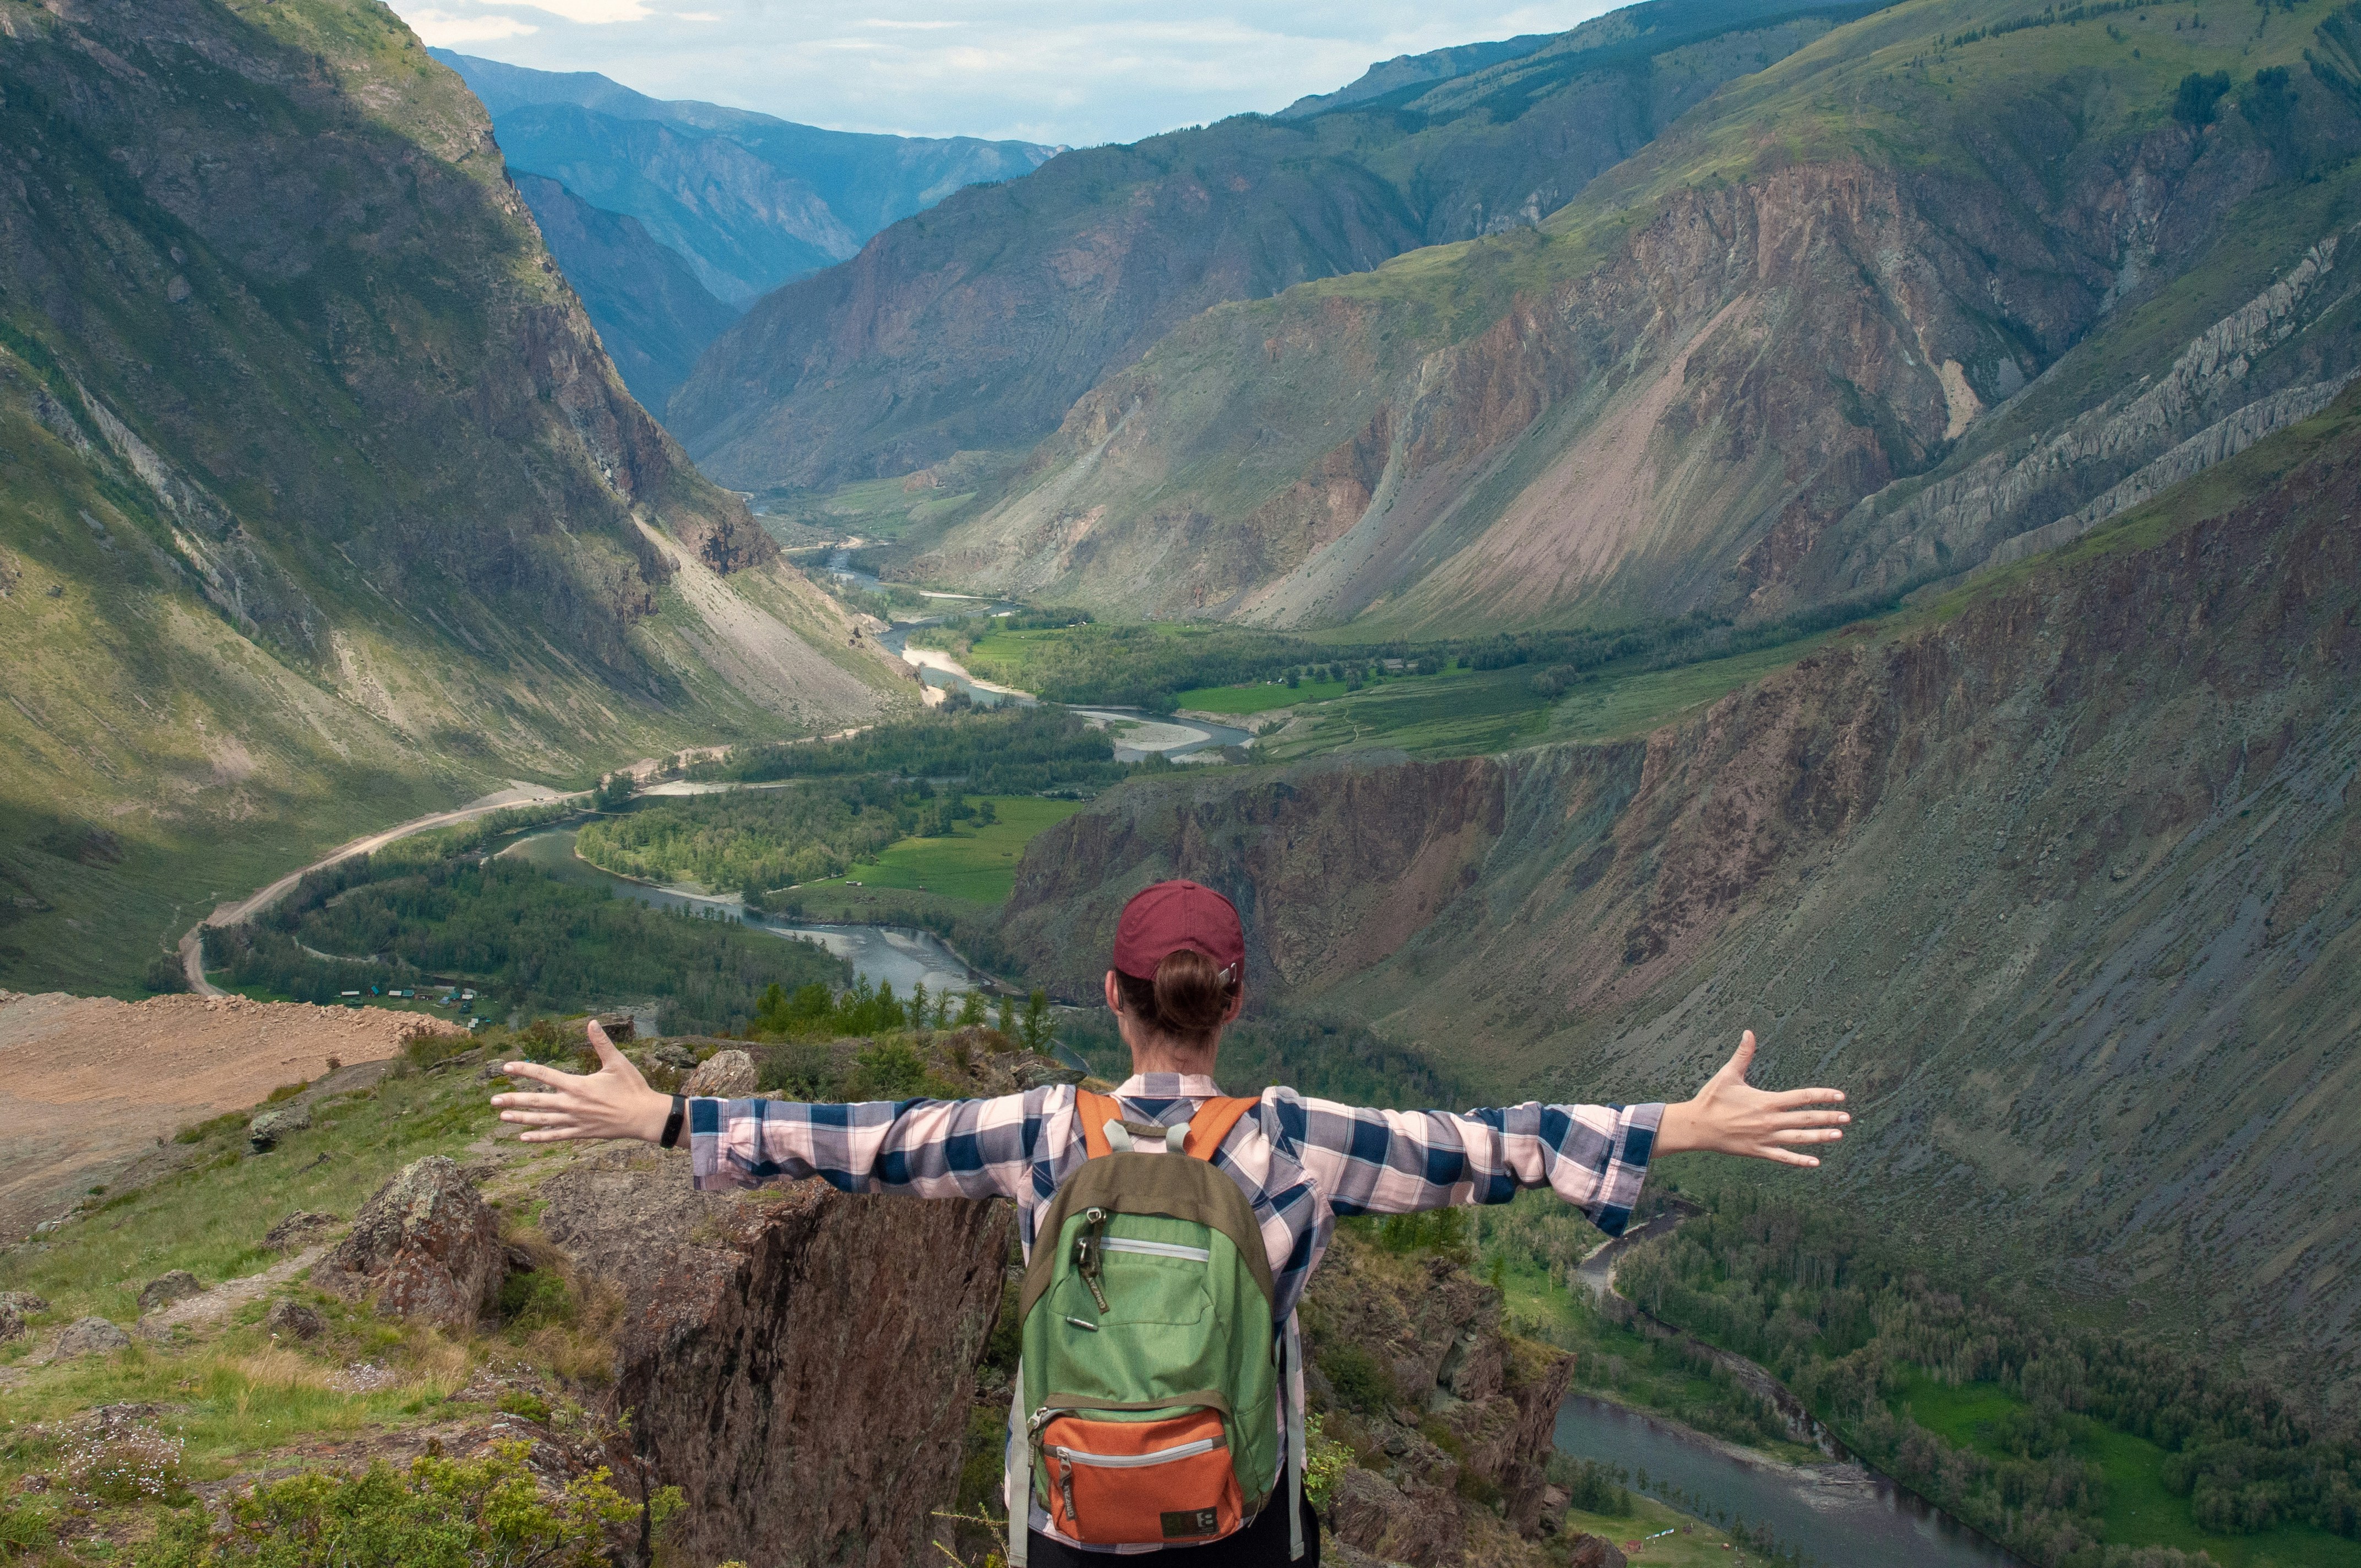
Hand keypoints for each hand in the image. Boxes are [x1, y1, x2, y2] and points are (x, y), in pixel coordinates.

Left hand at [490, 1019, 672, 1143]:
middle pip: (536, 1101)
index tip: (507, 1068)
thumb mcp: (617, 1062)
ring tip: (502, 1117)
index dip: (524, 1071)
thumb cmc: (632, 1087)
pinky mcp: (581, 1133)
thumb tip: (591, 1023)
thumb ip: (601, 1043)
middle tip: (493, 1100)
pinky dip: (538, 1137)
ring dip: (520, 1119)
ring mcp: (574, 1120)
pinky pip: (555, 1136)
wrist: (643, 1116)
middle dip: (513, 1101)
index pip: (544, 1075)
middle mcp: (571, 1104)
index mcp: (577, 1085)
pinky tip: (523, 1137)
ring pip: (541, 1120)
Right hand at [1654, 1030, 1846, 1166]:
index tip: (1840, 1096)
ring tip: (1838, 1135)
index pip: (1802, 1097)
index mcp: (1766, 1100)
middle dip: (1828, 1117)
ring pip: (1799, 1138)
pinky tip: (1815, 1162)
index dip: (1822, 1096)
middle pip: (1805, 1119)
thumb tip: (1749, 1032)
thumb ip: (1743, 1055)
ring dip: (1820, 1137)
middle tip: (1847, 1117)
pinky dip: (1799, 1160)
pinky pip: (1783, 1157)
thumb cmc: (1711, 1098)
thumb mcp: (1727, 1074)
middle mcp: (1769, 1120)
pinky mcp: (1758, 1151)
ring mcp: (1765, 1137)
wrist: (1696, 1126)